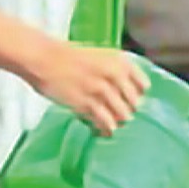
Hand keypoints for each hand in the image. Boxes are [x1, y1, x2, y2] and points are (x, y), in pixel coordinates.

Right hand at [28, 42, 148, 135]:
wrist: (45, 59)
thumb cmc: (70, 57)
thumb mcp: (101, 56)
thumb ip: (118, 71)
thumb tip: (130, 93)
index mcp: (120, 61)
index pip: (143, 85)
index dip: (137, 95)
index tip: (132, 101)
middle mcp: (114, 75)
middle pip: (134, 103)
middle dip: (128, 110)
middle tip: (121, 115)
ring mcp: (101, 90)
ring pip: (122, 115)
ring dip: (118, 121)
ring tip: (111, 124)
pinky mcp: (87, 104)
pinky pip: (105, 123)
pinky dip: (106, 129)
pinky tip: (104, 131)